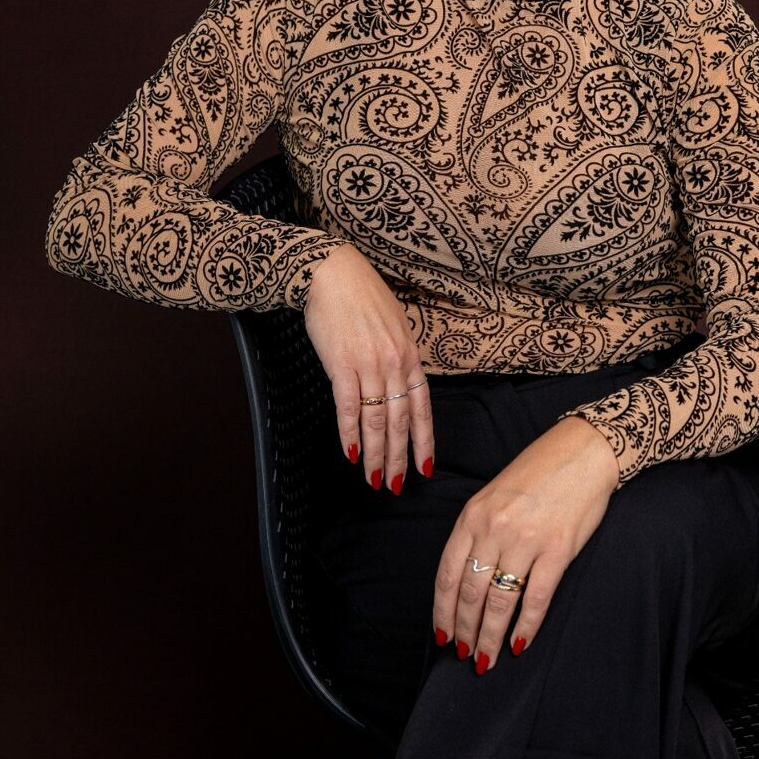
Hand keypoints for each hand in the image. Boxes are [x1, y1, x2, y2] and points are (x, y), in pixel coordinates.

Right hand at [302, 244, 434, 492]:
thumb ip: (400, 358)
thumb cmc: (362, 297)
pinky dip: (349, 432)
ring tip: (374, 479)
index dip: (424, 440)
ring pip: (375, 420)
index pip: (422, 407)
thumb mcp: (394, 325)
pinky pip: (348, 406)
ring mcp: (368, 364)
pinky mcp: (341, 364)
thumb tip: (401, 388)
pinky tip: (350, 452)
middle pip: (399, 421)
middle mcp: (394, 364)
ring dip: (374, 454)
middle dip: (398, 457)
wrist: (333, 273)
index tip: (425, 467)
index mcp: (410, 356)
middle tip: (396, 485)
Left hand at [432, 414, 618, 672]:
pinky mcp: (558, 550)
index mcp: (473, 515)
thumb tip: (467, 580)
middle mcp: (494, 529)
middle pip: (471, 593)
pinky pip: (536, 598)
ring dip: (490, 636)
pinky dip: (526, 626)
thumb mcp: (494, 495)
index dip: (443, 611)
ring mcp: (526, 540)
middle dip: (465, 630)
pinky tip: (520, 644)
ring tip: (486, 658)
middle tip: (465, 655)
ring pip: (499, 601)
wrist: (583, 451)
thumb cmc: (538, 472)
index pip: (448, 574)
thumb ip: (478, 532)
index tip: (443, 635)